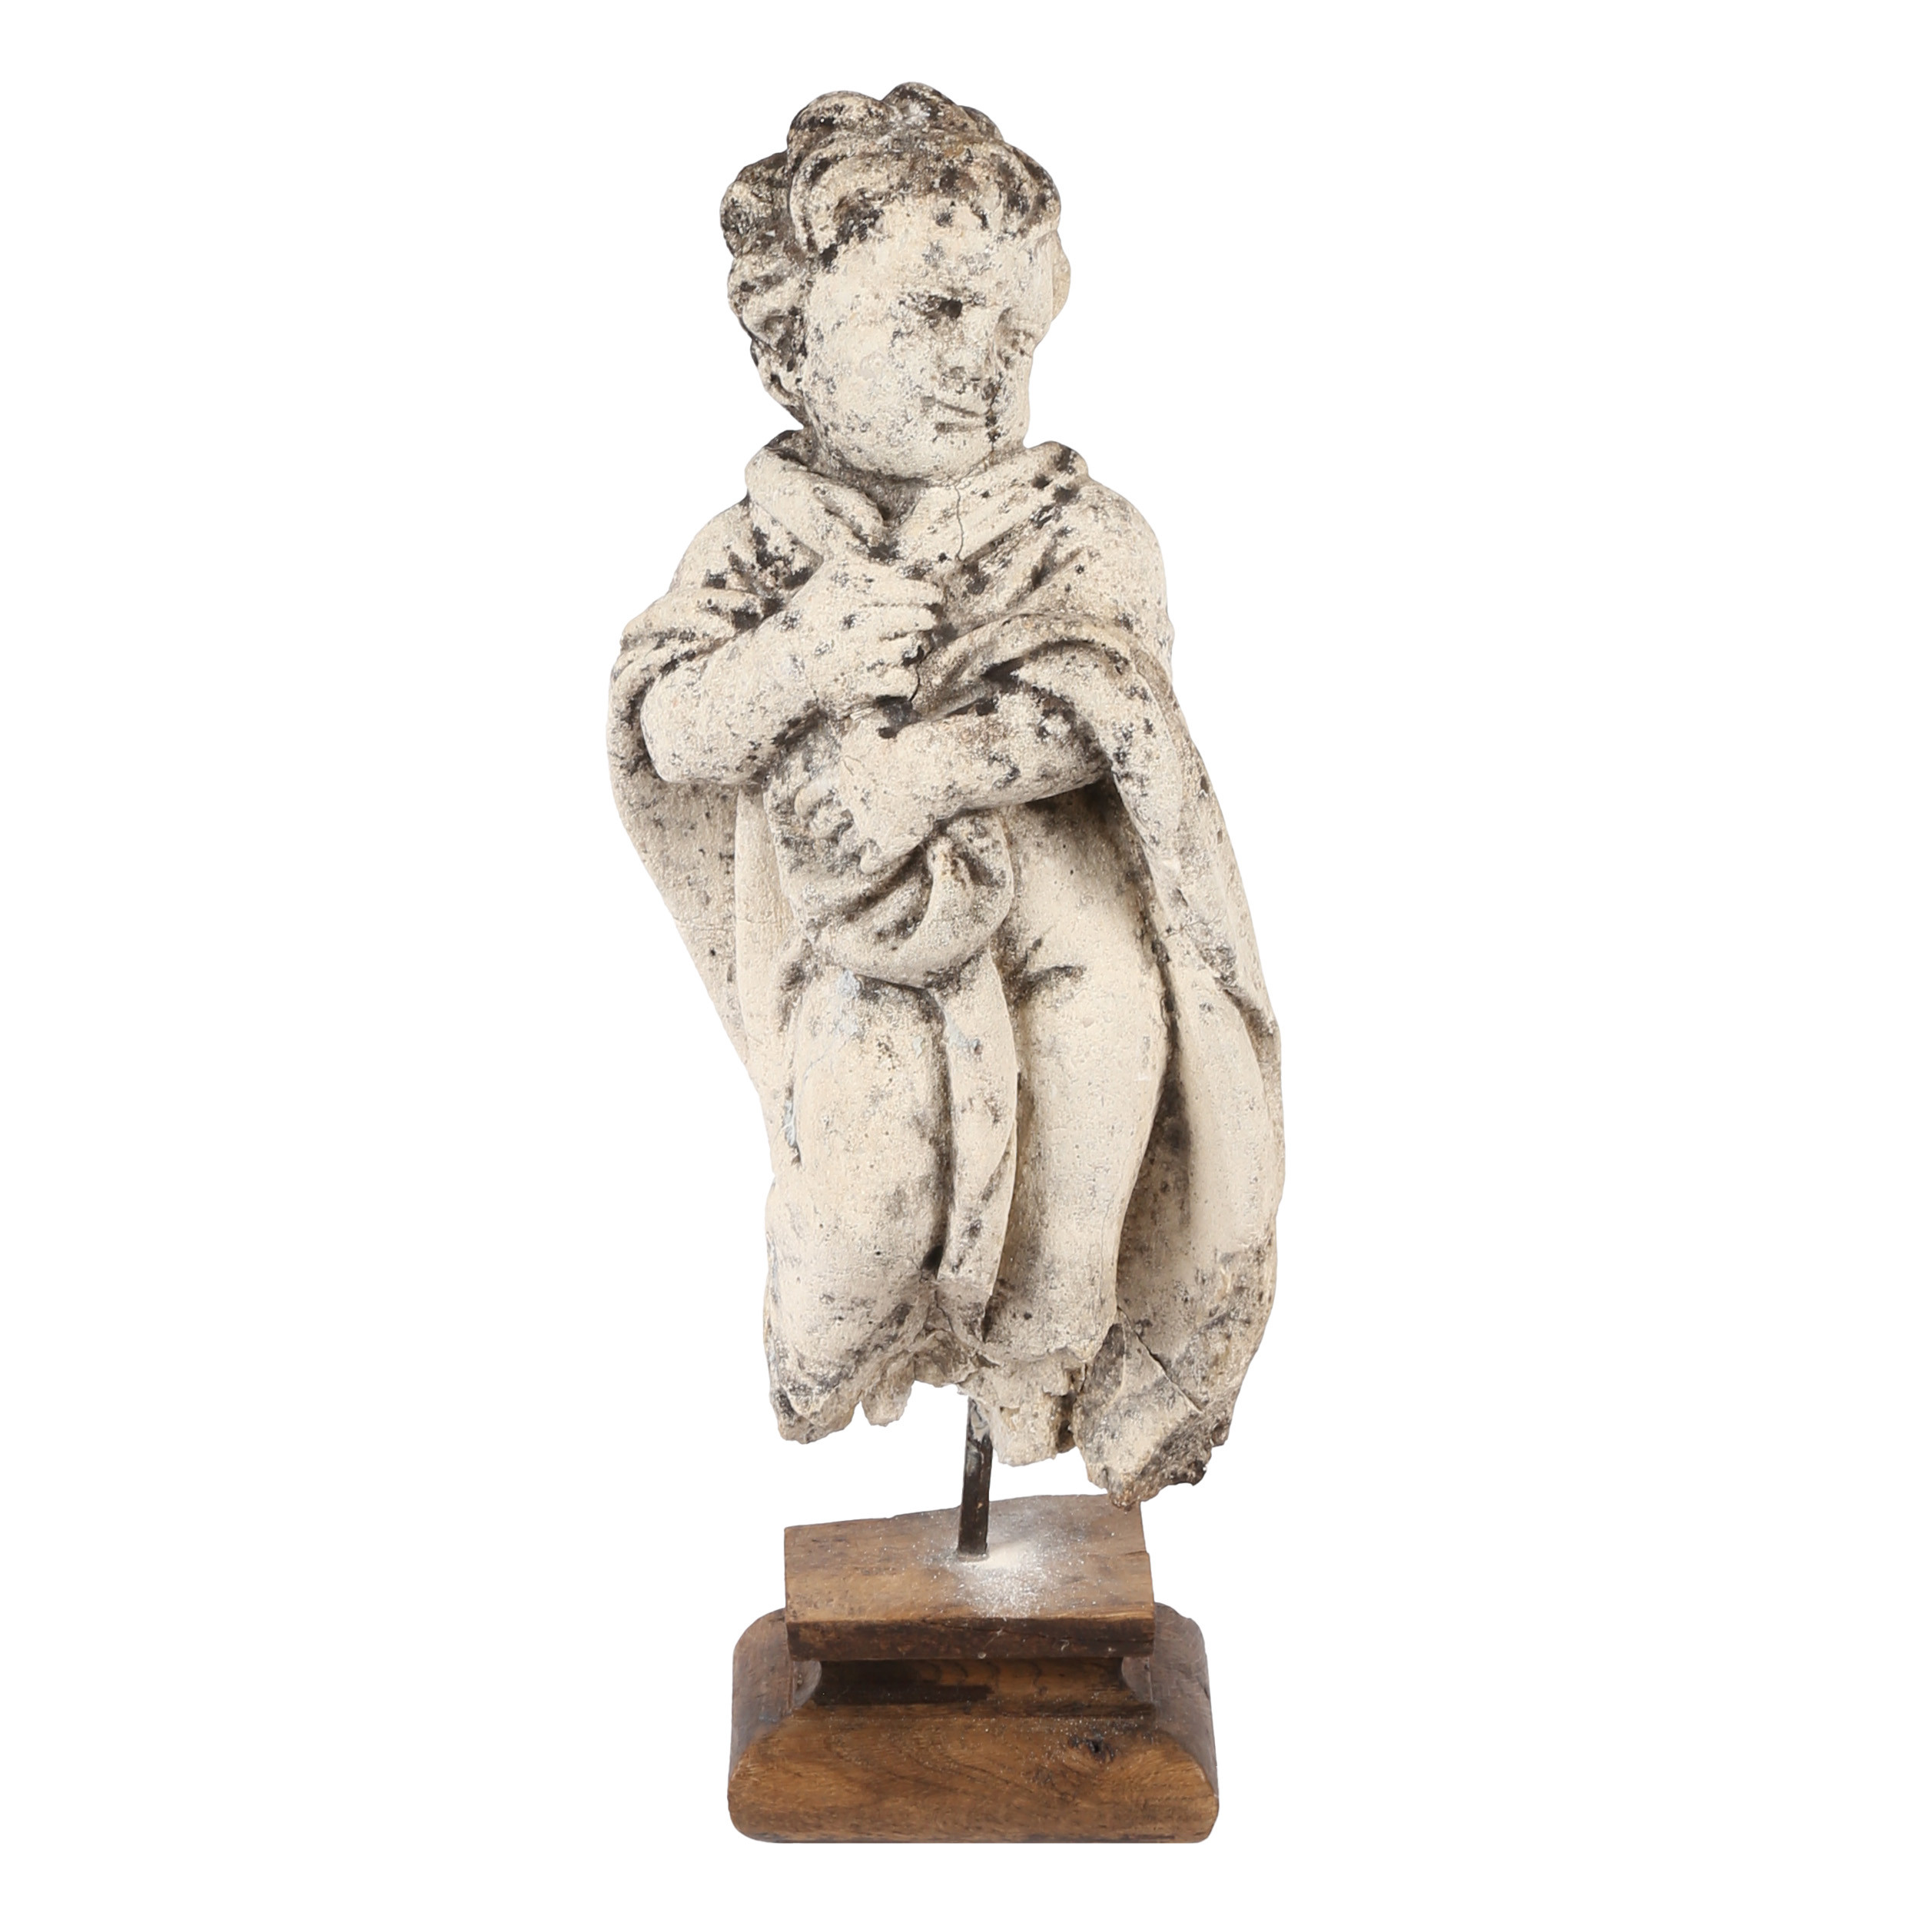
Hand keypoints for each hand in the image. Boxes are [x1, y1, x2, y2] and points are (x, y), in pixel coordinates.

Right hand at [771, 556, 941, 715]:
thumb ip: (862, 562)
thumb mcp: (830, 578)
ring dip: (911, 646)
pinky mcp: (862, 684)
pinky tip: (894, 671)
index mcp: (850, 588)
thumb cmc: (813, 616)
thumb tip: (900, 552)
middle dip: (925, 617)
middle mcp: (856, 619)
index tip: (934, 596)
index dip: (927, 592)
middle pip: (917, 616)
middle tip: (926, 619)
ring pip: (912, 647)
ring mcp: (860, 653)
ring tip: (899, 645)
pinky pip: (905, 679)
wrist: (782, 663)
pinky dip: (905, 678)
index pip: (906, 587)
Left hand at [790, 725, 939, 877]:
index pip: (809, 798)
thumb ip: (852, 743)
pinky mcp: (887, 845)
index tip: (802, 812)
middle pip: (823, 825)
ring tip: (850, 845)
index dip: (804, 806)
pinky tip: (869, 865)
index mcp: (840, 779)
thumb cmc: (901, 744)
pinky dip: (868, 865)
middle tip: (823, 830)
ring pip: (846, 845)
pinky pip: (870, 864)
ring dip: (847, 845)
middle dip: (822, 828)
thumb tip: (848, 741)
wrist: (928, 767)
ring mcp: (867, 828)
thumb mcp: (865, 733)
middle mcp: (849, 806)